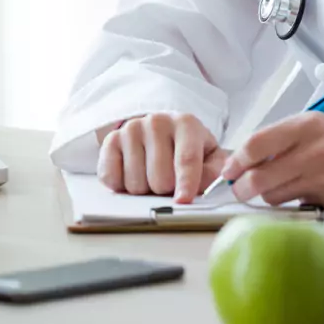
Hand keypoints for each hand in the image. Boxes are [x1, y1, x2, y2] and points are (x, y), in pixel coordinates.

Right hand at [97, 113, 227, 203]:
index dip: (186, 184)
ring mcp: (131, 129)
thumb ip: (213, 174)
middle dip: (165, 190)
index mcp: (186, 124)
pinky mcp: (111, 140)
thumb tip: (201, 188)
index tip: (183, 201)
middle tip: (169, 183)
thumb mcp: (210, 158)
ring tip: (151, 176)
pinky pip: (111, 178)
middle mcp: (157, 122)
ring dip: (144, 190)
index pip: (186, 158)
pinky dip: (121, 186)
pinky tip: (132, 175)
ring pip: (136, 183)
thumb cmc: (188, 149)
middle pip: (160, 177)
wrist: (160, 132)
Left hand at [221, 116, 323, 206]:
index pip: (255, 144)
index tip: (228, 171)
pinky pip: (299, 207)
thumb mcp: (319, 125)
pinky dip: (296, 205)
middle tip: (241, 190)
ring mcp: (322, 177)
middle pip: (258, 177)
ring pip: (275, 196)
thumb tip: (249, 158)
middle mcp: (311, 150)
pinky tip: (306, 195)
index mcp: (304, 126)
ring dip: (269, 197)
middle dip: (243, 188)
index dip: (236, 161)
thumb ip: (286, 139)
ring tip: (279, 189)